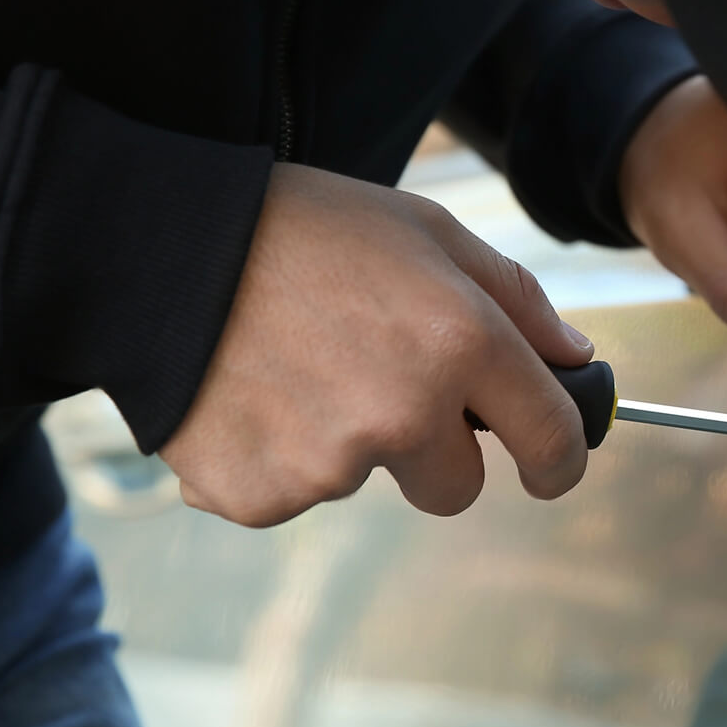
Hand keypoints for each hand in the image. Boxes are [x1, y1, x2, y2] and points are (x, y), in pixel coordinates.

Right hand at [159, 163, 596, 526]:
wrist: (154, 249)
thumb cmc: (301, 229)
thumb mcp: (425, 230)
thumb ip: (513, 298)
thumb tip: (573, 358)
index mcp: (462, 343)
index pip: (551, 438)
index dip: (560, 460)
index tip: (552, 467)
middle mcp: (406, 413)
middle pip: (456, 488)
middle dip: (434, 453)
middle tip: (377, 386)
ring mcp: (331, 463)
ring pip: (365, 483)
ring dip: (342, 443)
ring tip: (292, 366)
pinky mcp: (262, 495)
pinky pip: (291, 497)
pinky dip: (273, 460)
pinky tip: (248, 397)